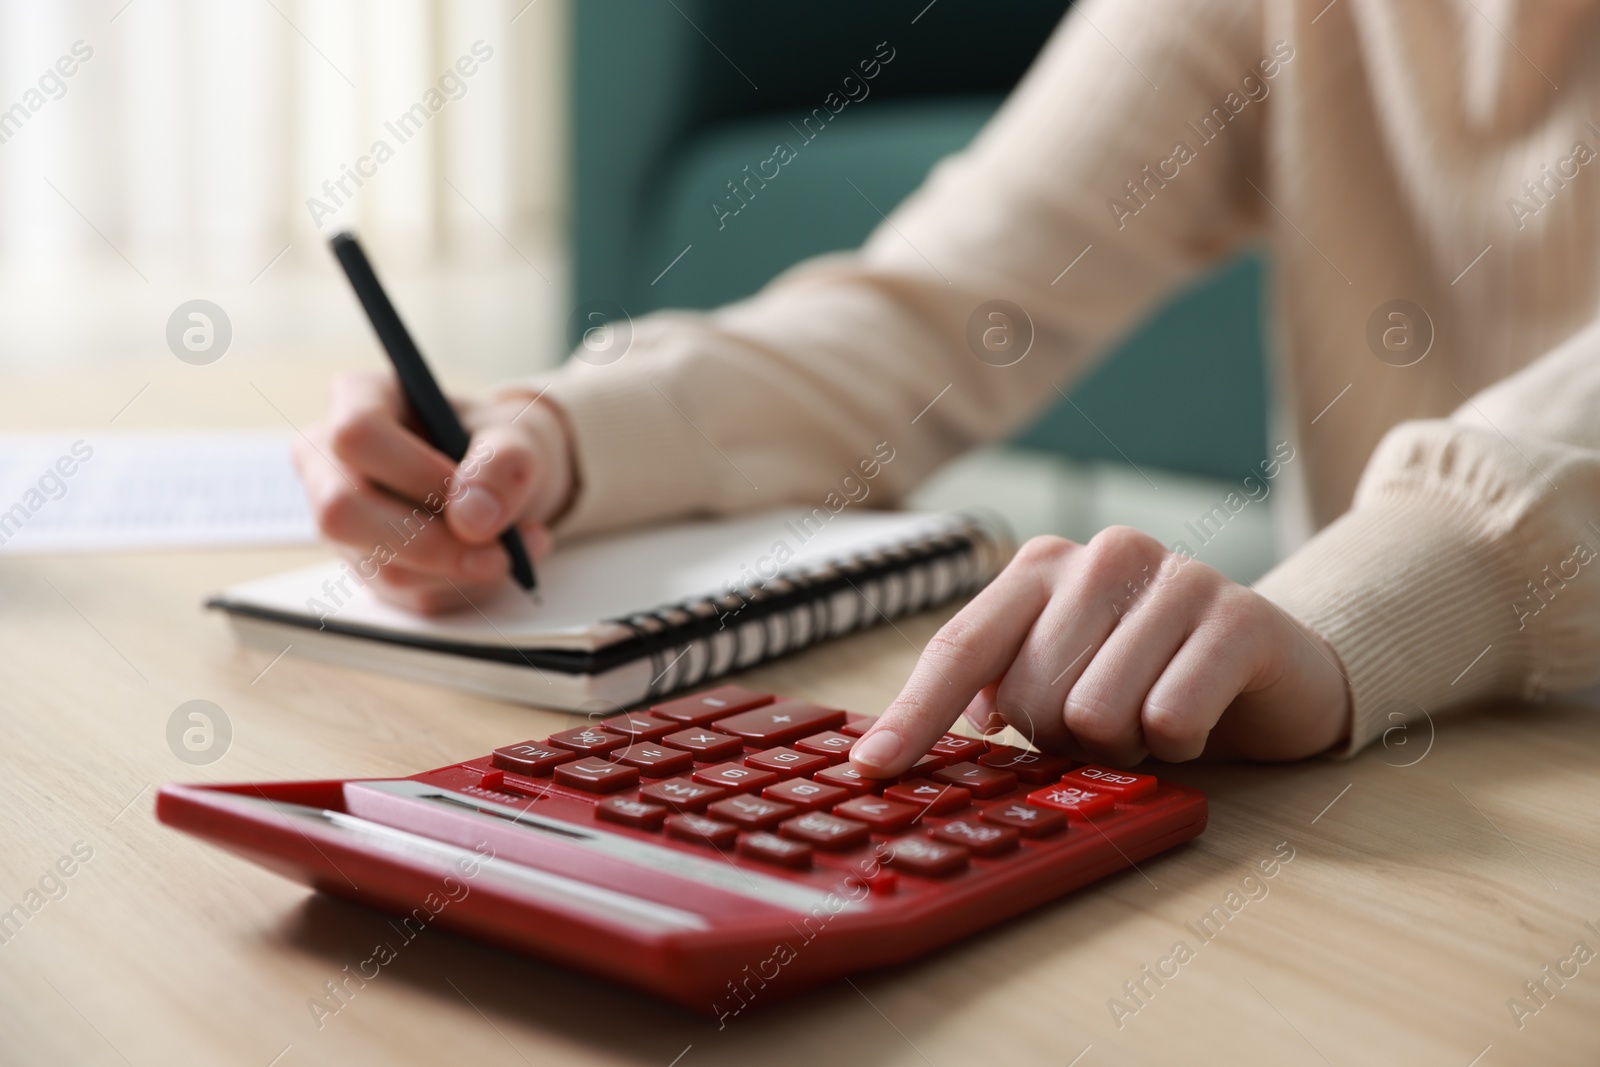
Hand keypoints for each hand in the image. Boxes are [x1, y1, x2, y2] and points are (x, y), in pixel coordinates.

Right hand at [293, 371, 575, 612]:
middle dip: (432, 543)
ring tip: (518, 546)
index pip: (356, 435)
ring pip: (381, 565)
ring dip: (462, 571)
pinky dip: (463, 587)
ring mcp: (343, 520)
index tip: (472, 495)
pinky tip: (496, 560)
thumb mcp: (516, 436)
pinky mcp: (367, 566)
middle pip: (344, 512)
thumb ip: (502, 463)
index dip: (414, 472)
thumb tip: (473, 518)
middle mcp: (331, 461)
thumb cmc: (495, 442)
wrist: (501, 477)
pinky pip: (407, 594)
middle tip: (501, 553)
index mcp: (358, 400)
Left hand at [849, 528, 1350, 774]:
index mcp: (1043, 565)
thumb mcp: (1063, 677)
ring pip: (1096, 714)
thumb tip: (902, 744)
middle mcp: (1102, 555)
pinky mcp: (1238, 615)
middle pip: (1030, 697)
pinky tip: (1202, 718)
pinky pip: (1170, 718)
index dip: (913, 714)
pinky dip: (1182, 744)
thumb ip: (994, 692)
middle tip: (1111, 721)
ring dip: (1127, 744)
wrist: (1277, 668)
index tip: (871, 769)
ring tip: (1155, 716)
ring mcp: (1174, 576)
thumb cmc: (1150, 678)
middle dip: (1066, 736)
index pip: (960, 646)